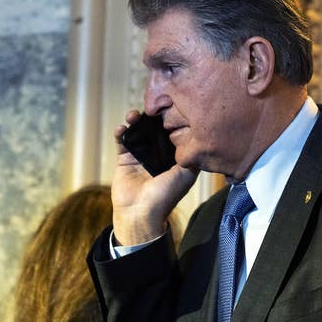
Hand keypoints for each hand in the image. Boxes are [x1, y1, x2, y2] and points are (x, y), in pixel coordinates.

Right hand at [111, 110, 198, 245]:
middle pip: (155, 130)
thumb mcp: (186, 175)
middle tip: (150, 109)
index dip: (172, 121)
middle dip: (152, 118)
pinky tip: (121, 128)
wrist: (141, 213)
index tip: (170, 108)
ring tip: (133, 115)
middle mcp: (158, 155)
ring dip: (135, 121)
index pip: (173, 134)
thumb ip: (192, 156)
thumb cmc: (165, 197)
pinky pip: (122, 141)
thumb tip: (199, 138)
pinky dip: (121, 132)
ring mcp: (141, 156)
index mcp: (174, 158)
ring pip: (138, 132)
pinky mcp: (125, 159)